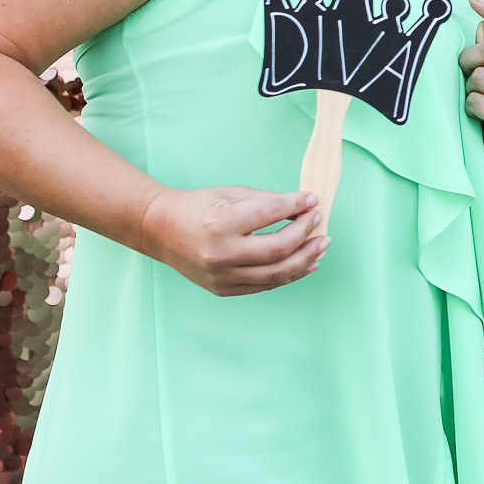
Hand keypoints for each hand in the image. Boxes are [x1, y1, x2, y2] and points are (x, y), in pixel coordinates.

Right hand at [139, 185, 327, 295]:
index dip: (297, 205)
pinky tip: (305, 264)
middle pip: (279, 249)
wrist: (161, 230)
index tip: (312, 201)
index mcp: (222, 224)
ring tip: (321, 246)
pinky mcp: (223, 289)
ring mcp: (221, 276)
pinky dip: (288, 275)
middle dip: (306, 235)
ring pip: (276, 274)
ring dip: (305, 259)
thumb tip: (305, 206)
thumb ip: (269, 201)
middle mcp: (221, 254)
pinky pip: (264, 285)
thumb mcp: (232, 194)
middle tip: (320, 223)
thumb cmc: (199, 207)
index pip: (271, 214)